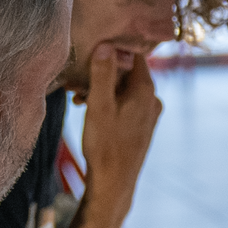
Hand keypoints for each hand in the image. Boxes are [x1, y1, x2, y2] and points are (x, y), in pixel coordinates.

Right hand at [78, 46, 161, 203]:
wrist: (114, 183)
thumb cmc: (105, 145)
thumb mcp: (99, 105)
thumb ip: (103, 74)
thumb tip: (106, 44)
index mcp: (145, 89)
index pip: (133, 53)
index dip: (112, 48)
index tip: (90, 50)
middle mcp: (152, 98)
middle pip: (126, 71)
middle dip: (100, 72)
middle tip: (75, 81)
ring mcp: (148, 112)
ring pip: (123, 88)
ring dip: (100, 88)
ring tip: (77, 98)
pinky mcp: (141, 124)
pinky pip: (124, 102)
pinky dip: (107, 101)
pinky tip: (89, 109)